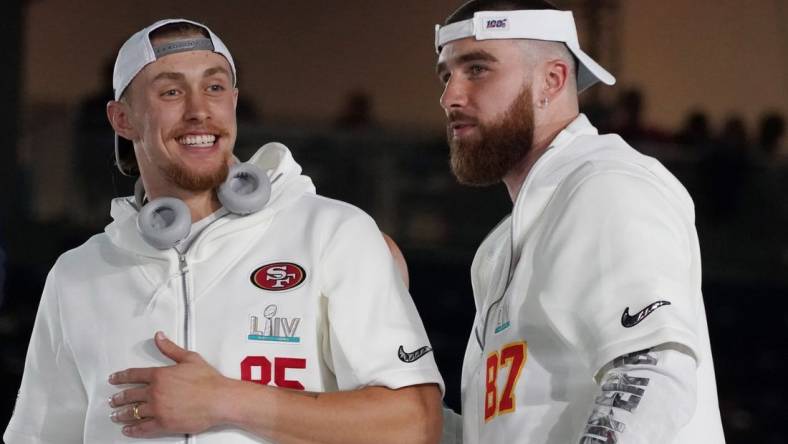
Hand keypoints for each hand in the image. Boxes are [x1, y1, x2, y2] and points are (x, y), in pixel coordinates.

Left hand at [108, 331, 229, 437]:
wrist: (219, 399)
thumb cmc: (208, 380)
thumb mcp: (189, 358)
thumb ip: (170, 348)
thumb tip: (159, 337)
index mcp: (160, 375)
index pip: (134, 375)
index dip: (121, 377)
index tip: (114, 379)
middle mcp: (155, 392)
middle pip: (130, 395)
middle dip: (119, 398)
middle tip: (113, 400)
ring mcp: (158, 409)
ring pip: (133, 412)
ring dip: (122, 414)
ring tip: (116, 415)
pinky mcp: (163, 423)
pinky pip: (143, 428)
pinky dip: (133, 429)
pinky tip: (128, 429)